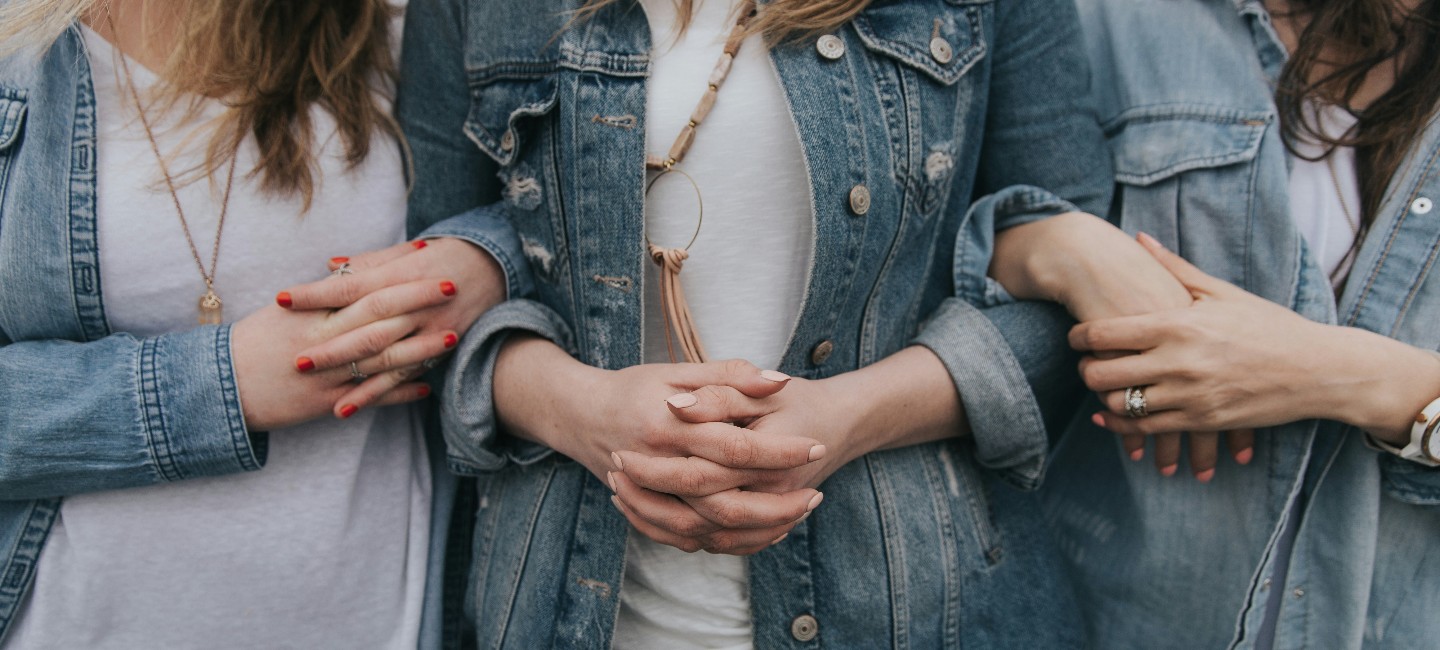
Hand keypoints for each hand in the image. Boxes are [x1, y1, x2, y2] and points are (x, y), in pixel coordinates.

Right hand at [231, 276, 455, 428]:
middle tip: (451, 284)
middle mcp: (320, 340)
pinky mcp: (325, 404)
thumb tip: (351, 269)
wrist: (219, 388)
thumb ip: (320, 294)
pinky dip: (399, 392)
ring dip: (419, 347)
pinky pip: (369, 397)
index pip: (360, 284)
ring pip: (380, 357)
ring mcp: (325, 374)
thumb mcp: (284, 313)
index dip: (393, 270)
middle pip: (377, 316)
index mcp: (309, 312)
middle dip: (416, 300)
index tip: (424, 254)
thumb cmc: (254, 343)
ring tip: (451, 336)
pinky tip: (427, 387)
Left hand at [276, 237, 505, 411]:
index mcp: (402, 275)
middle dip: (330, 346)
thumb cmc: (443, 257)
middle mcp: (415, 306)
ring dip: (347, 376)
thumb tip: (330, 266)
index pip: (351, 286)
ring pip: (383, 359)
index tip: (282, 299)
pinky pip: (401, 379)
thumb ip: (368, 263)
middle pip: (366, 328)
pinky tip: (346, 408)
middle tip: (294, 360)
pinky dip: (374, 395)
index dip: (317, 294)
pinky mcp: (437, 354)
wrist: (493, 268)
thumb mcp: (406, 254)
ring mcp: (429, 333)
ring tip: (313, 386)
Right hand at [493, 338, 827, 553]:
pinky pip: (691, 540)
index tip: (816, 447)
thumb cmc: (633, 388)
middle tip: (816, 495)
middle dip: (776, 502)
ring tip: (797, 516)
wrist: (580, 416)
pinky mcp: (648, 513)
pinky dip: (727, 542)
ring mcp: (649, 496)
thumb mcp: (678, 371)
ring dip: (757, 529)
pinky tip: (761, 532)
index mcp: (669, 426)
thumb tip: (779, 379)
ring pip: (709, 529)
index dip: (778, 450)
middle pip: (725, 500)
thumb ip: (729, 374)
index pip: (734, 445)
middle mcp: (657, 467)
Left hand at [609, 346, 961, 554]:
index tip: (620, 452)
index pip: (702, 472)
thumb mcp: (761, 388)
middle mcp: (772, 493)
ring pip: (706, 536)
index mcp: (768, 457)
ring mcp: (769, 513)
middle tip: (614, 472)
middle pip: (699, 510)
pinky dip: (680, 535)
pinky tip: (647, 515)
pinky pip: (717, 545)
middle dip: (652, 497)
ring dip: (660, 519)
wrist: (841, 423)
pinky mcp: (763, 527)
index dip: (658, 467)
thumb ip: (721, 391)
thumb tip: (677, 405)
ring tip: (621, 493)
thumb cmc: (797, 399)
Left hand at [993, 216, 1249, 478]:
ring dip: (1103, 396)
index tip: (1075, 336)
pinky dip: (1121, 425)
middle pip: (1102, 373)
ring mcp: (1189, 396)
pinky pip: (1145, 429)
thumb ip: (1174, 268)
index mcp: (1178, 324)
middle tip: (1086, 363)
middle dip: (1085, 369)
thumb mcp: (1222, 292)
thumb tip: (1139, 239)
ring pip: (1119, 404)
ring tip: (1103, 385)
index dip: (1078, 337)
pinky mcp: (1201, 422)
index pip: (1104, 333)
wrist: (1317, 370)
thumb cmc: (1269, 325)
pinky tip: (1112, 415)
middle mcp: (1178, 362)